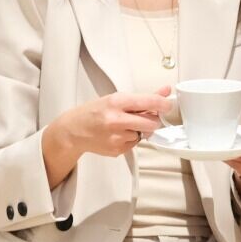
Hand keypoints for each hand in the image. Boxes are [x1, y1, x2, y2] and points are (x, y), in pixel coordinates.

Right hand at [50, 86, 173, 158]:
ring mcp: (116, 137)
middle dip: (153, 120)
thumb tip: (165, 91)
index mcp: (116, 102)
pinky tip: (117, 134)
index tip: (168, 105)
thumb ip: (143, 97)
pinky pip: (134, 144)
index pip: (148, 102)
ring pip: (144, 134)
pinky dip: (130, 139)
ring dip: (139, 130)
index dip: (162, 103)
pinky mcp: (116, 150)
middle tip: (146, 117)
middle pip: (151, 122)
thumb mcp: (116, 98)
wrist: (73, 131)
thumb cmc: (94, 112)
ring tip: (123, 125)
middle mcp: (116, 120)